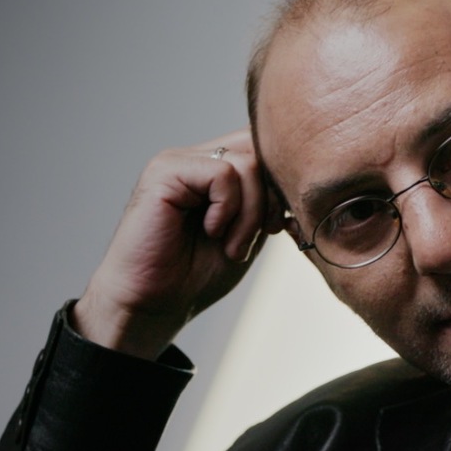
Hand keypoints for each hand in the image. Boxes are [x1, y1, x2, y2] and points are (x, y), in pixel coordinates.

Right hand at [74, 129, 285, 358]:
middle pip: (261, 150)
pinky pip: (222, 174)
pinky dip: (228, 209)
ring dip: (251, 212)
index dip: (282, 185)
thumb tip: (296, 171)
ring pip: (248, 163)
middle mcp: (196, 158)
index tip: (276, 227)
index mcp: (215, 168)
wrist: (154, 303)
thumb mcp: (250, 230)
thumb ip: (267, 198)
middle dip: (272, 199)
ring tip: (232, 244)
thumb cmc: (197, 273)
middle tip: (259, 236)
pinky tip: (211, 231)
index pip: (265, 147)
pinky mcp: (164, 171)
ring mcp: (178, 162)